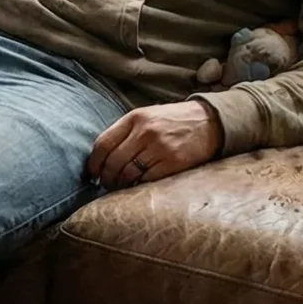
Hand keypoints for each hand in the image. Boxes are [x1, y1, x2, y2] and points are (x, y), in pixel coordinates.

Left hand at [87, 102, 220, 188]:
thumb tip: (101, 159)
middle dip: (106, 178)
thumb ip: (125, 133)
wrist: (209, 121)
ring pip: (128, 174)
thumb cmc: (172, 122)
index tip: (93, 174)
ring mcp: (160, 147)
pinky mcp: (173, 162)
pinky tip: (138, 185)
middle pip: (113, 162)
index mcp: (134, 118)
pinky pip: (147, 180)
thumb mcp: (147, 116)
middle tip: (107, 184)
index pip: (102, 144)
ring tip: (121, 186)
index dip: (94, 163)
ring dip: (121, 184)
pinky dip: (139, 185)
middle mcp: (145, 131)